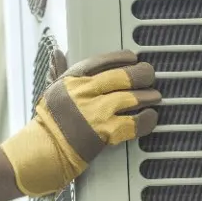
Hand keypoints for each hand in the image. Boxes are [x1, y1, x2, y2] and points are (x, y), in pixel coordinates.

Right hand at [0, 49, 160, 196]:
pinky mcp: (104, 133)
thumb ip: (60, 69)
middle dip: (141, 74)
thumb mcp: (53, 90)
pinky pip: (133, 123)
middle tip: (150, 75)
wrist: (45, 150)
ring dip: (148, 97)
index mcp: (73, 79)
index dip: (122, 58)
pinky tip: (151, 117)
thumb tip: (57, 51)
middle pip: (122, 76)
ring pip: (131, 98)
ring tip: (155, 96)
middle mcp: (85, 92)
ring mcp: (95, 112)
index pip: (103, 61)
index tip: (133, 57)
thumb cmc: (50, 121)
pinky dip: (146, 120)